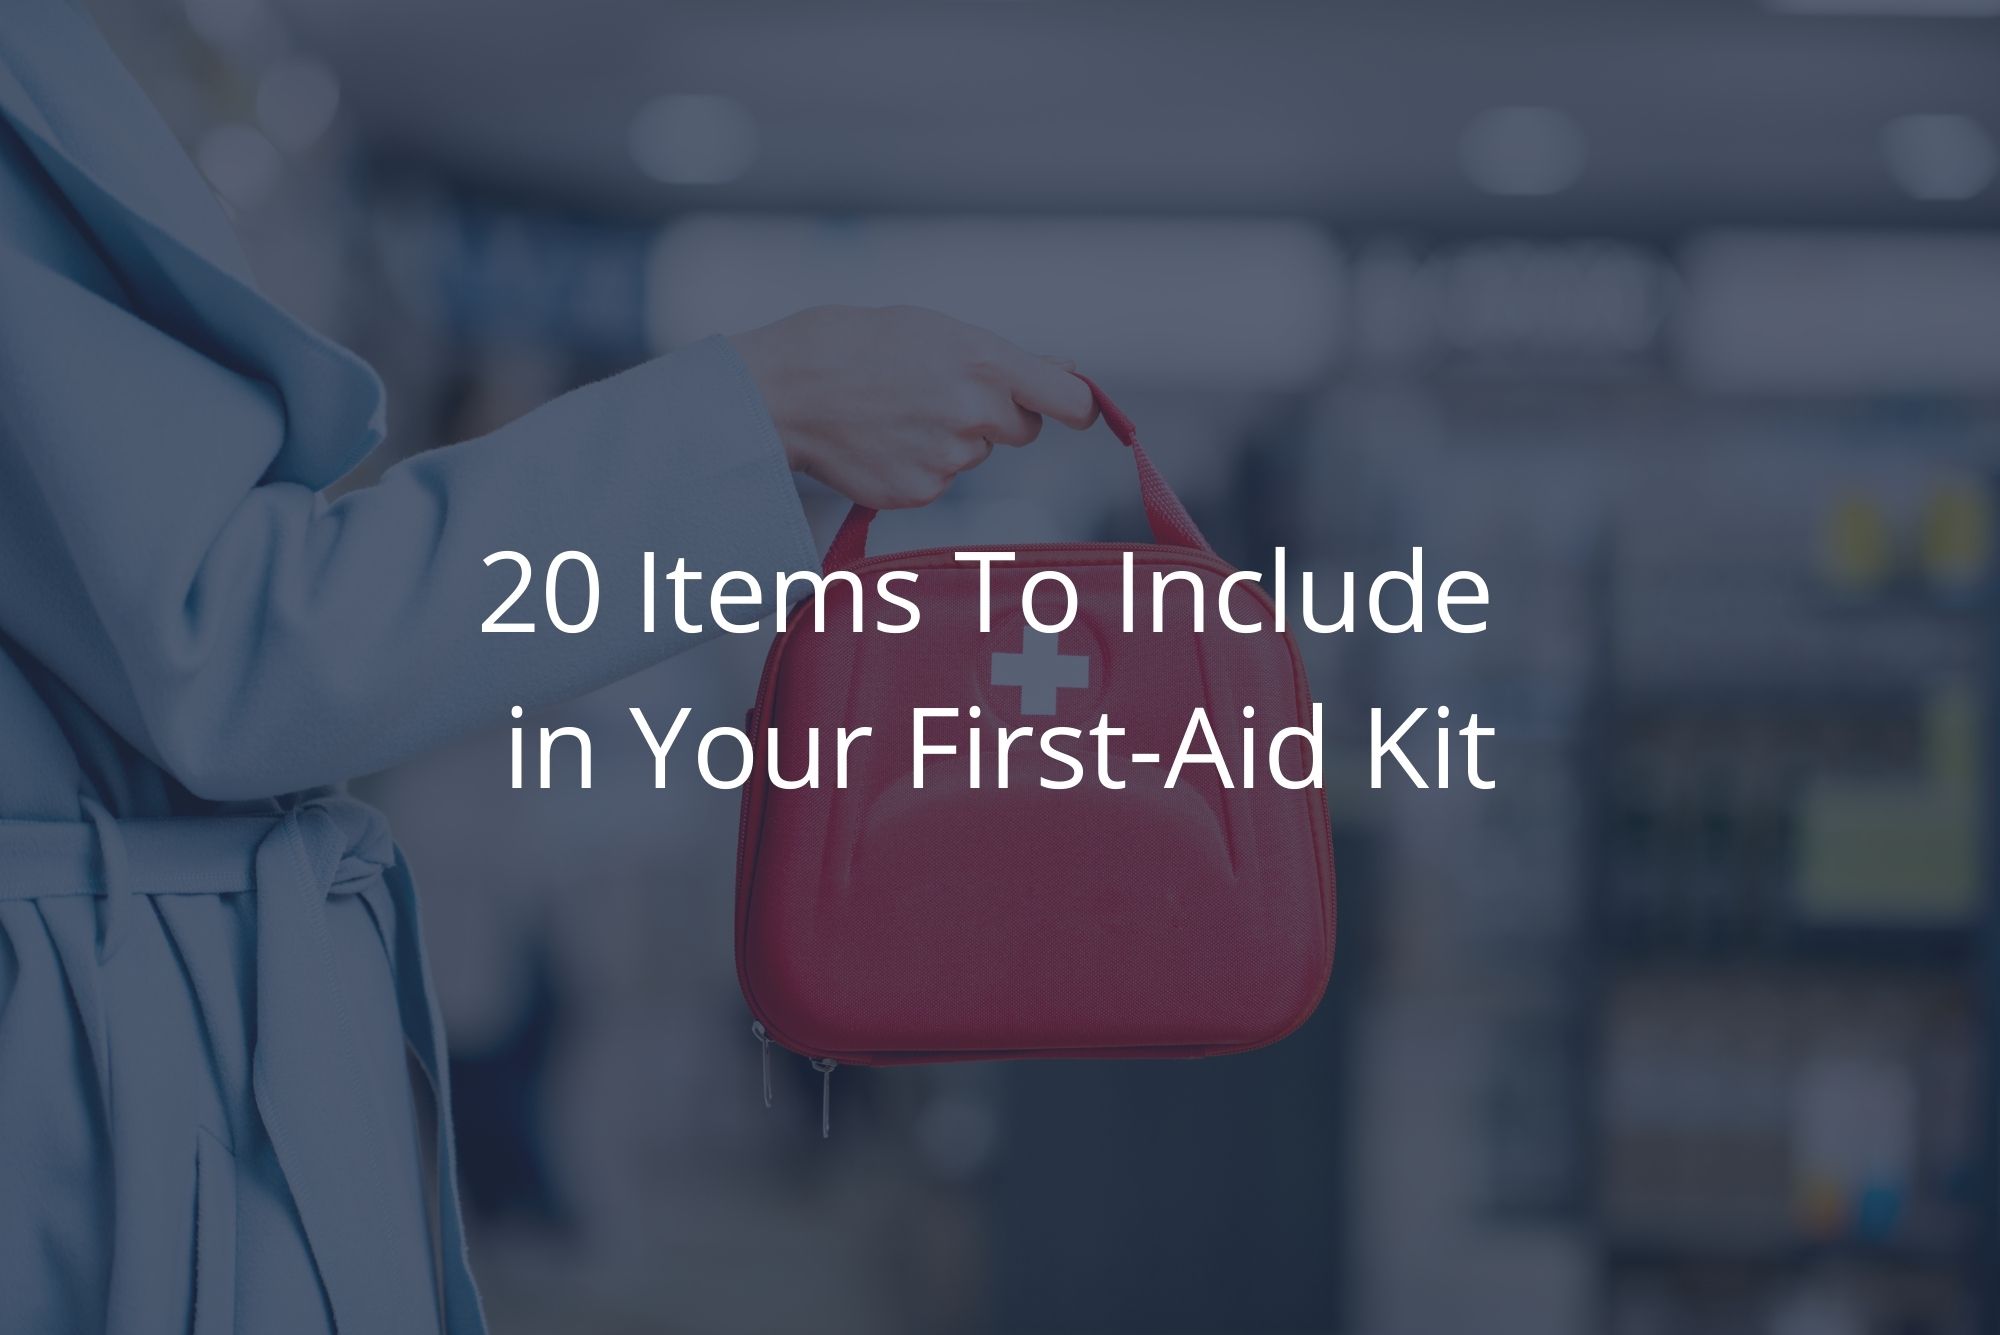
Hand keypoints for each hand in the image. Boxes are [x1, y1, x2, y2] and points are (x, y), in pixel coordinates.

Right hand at [729, 305, 1097, 508]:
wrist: (780, 391)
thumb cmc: (852, 345)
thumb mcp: (932, 328)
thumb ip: (1002, 357)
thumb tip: (1066, 372)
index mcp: (984, 362)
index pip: (1072, 402)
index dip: (1077, 407)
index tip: (1074, 410)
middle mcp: (974, 414)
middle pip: (1022, 430)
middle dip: (994, 416)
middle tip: (937, 393)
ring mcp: (947, 460)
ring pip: (975, 455)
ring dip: (950, 439)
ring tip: (894, 412)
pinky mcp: (920, 493)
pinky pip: (940, 481)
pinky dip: (918, 466)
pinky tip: (880, 441)